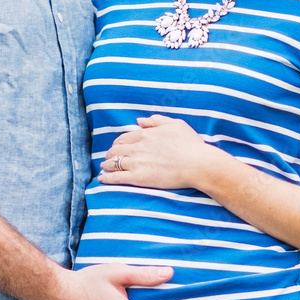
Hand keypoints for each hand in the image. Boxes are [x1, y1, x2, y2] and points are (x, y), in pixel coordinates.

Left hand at [99, 114, 217, 190]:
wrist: (197, 164)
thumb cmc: (190, 144)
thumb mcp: (175, 124)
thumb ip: (156, 121)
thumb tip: (140, 120)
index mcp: (146, 134)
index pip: (124, 138)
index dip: (118, 143)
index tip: (117, 147)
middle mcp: (138, 147)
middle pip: (116, 150)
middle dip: (110, 154)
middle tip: (108, 158)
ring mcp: (137, 163)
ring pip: (113, 163)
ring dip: (106, 165)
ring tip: (104, 168)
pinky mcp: (138, 178)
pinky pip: (117, 177)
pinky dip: (107, 178)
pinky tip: (102, 179)